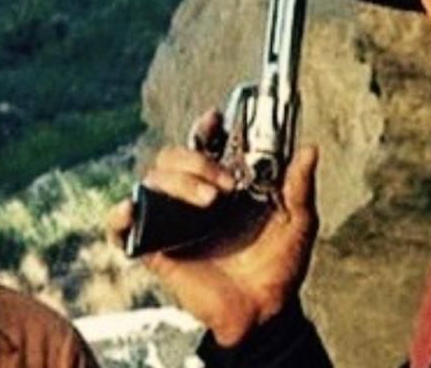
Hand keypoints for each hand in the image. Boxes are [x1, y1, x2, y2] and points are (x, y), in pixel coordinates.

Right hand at [106, 111, 319, 345]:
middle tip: (226, 185)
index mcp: (224, 184)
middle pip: (173, 157)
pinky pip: (122, 228)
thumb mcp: (298, 223)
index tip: (215, 119)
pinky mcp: (155, 249)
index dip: (205, 127)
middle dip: (196, 160)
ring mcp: (172, 221)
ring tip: (209, 202)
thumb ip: (299, 187)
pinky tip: (132, 210)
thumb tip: (310, 150)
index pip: (204, 144)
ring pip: (151, 181)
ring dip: (177, 182)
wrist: (264, 312)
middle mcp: (194, 197)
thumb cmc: (279, 267)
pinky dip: (119, 215)